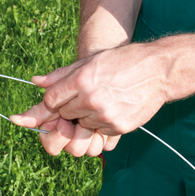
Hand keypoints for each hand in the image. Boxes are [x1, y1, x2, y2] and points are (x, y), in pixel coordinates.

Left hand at [10, 43, 167, 156]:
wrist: (160, 70)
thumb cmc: (123, 61)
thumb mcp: (90, 61)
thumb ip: (61, 74)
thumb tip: (35, 82)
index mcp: (81, 80)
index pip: (51, 100)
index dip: (53, 101)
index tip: (59, 99)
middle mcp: (90, 99)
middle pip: (63, 115)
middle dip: (69, 110)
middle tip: (85, 98)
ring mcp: (104, 115)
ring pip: (80, 126)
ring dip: (85, 119)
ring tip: (101, 103)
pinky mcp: (118, 127)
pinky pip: (99, 134)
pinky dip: (101, 126)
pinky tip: (112, 110)